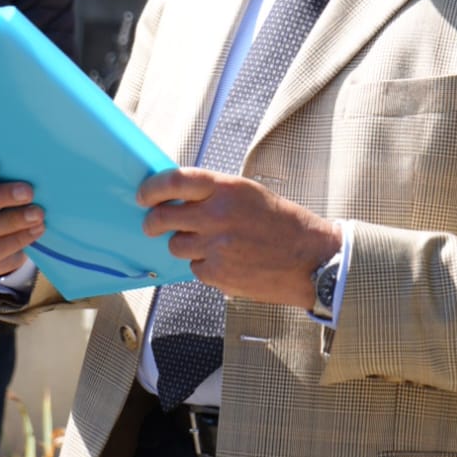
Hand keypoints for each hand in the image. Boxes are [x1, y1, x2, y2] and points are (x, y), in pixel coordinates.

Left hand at [137, 167, 340, 307]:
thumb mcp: (249, 194)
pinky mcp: (218, 274)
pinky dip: (205, 266)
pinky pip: (195, 269)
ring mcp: (216, 247)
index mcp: (226, 189)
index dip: (151, 189)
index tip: (143, 195)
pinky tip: (227, 262)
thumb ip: (215, 194)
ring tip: (210, 244)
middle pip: (162, 218)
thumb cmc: (283, 223)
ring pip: (176, 246)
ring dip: (184, 245)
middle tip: (153, 224)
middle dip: (152, 222)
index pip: (174, 181)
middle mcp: (217, 215)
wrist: (313, 260)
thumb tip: (178, 197)